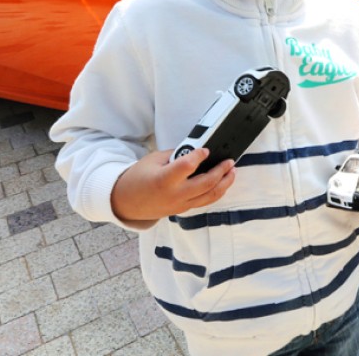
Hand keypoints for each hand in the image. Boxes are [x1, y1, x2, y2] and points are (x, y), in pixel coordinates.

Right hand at [111, 148, 235, 224]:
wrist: (126, 202)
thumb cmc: (139, 177)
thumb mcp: (154, 160)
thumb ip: (176, 155)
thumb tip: (196, 149)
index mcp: (164, 180)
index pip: (187, 166)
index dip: (199, 156)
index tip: (206, 149)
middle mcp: (175, 194)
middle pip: (206, 184)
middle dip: (221, 171)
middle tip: (229, 160)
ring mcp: (180, 204)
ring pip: (210, 196)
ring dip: (224, 183)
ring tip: (232, 171)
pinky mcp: (183, 210)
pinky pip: (204, 201)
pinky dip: (216, 191)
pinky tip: (222, 182)